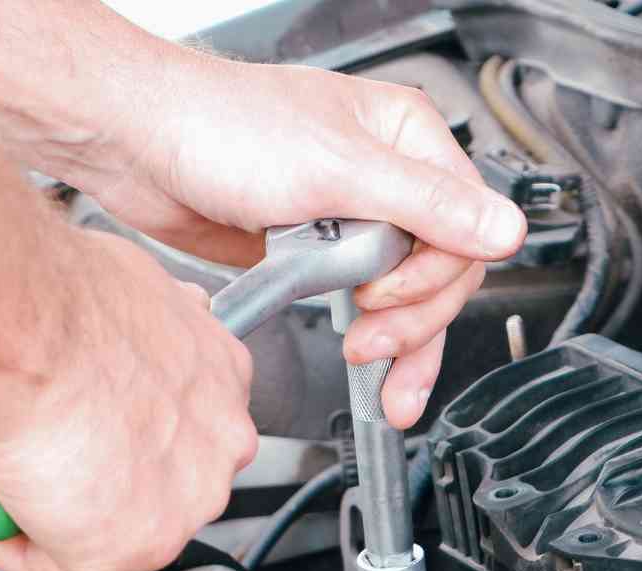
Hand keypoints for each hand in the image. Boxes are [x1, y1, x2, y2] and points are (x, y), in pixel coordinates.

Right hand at [0, 229, 257, 570]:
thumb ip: (117, 338)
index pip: (167, 424)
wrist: (25, 317)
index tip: (48, 424)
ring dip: (24, 503)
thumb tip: (85, 348)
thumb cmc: (55, 293)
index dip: (95, 428)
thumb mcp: (113, 295)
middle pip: (137, 477)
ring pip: (95, 523)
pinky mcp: (125, 548)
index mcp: (220, 376)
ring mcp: (182, 502)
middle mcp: (219, 443)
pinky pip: (50, 561)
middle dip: (62, 470)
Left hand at [71, 56, 525, 427]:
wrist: (137, 144)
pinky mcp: (317, 250)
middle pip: (442, 271)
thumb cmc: (218, 127)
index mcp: (407, 139)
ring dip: (396, 339)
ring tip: (375, 373)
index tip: (386, 297)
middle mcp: (387, 177)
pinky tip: (363, 364)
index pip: (465, 228)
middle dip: (414, 319)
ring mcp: (352, 216)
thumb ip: (426, 205)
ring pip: (406, 295)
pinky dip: (365, 337)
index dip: (433, 277)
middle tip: (372, 345)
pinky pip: (361, 304)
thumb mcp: (336, 169)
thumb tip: (505, 230)